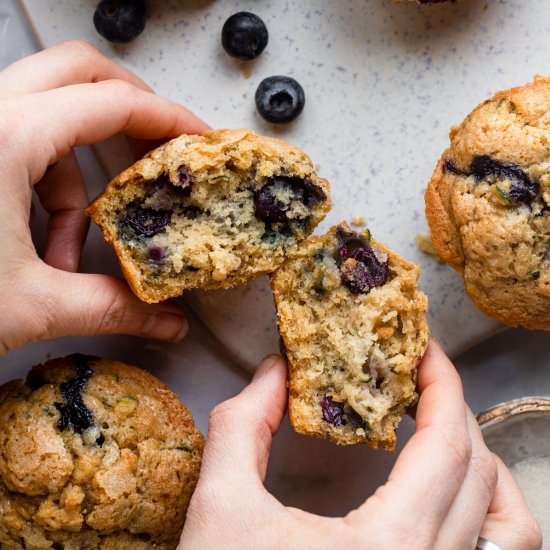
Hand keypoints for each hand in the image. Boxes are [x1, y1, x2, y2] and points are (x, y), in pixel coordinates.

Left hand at [0, 41, 208, 354]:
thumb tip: (168, 324)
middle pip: (78, 71)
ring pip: (49, 114)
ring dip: (80, 174)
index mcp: (4, 140)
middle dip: (130, 108)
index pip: (111, 102)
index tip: (199, 139)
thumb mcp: (30, 306)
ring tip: (78, 244)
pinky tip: (42, 247)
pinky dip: (46, 189)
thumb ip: (112, 309)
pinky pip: (22, 145)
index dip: (168, 118)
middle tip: (160, 147)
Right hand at [180, 341, 540, 549]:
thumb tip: (274, 369)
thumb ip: (243, 425)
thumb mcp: (221, 505)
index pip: (447, 446)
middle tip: (420, 376)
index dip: (443, 385)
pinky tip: (453, 495)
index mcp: (390, 548)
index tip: (425, 349)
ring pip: (512, 528)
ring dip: (486, 466)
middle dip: (454, 410)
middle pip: (479, 475)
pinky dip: (490, 516)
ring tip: (446, 428)